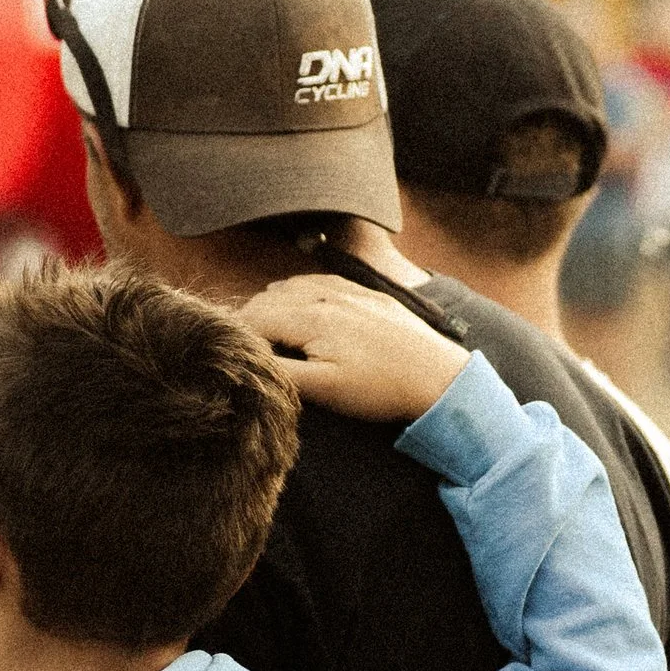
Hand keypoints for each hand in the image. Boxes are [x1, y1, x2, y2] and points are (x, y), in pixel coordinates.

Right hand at [239, 275, 471, 421]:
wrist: (438, 376)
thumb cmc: (381, 387)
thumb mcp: (326, 389)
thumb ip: (282, 372)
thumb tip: (248, 362)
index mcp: (311, 317)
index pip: (253, 319)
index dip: (237, 339)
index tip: (231, 359)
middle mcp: (325, 295)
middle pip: (267, 299)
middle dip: (250, 322)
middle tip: (246, 352)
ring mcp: (346, 290)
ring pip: (290, 286)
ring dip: (272, 306)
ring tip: (267, 335)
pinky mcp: (364, 292)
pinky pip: (318, 281)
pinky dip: (299, 294)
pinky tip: (301, 311)